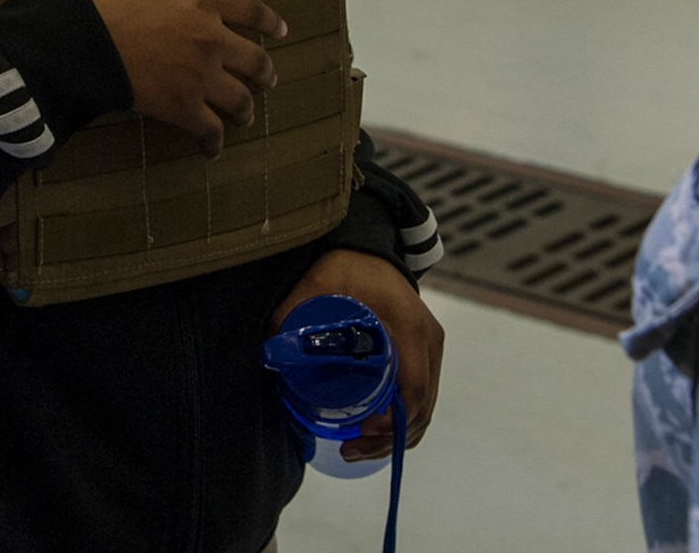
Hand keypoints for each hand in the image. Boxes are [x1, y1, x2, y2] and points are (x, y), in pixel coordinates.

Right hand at [80, 0, 282, 157]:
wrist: (79, 40)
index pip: (252, 11)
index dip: (270, 23)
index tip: (281, 32)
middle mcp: (212, 38)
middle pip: (255, 61)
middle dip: (264, 73)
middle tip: (267, 81)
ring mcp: (201, 75)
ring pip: (240, 98)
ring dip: (246, 109)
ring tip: (245, 116)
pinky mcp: (182, 106)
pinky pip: (210, 130)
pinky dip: (215, 142)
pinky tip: (213, 149)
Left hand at [272, 248, 444, 462]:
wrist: (369, 249)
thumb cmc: (347, 266)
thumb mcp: (318, 284)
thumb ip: (291, 313)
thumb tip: (269, 354)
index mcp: (410, 327)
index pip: (414, 388)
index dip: (391, 421)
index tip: (359, 432)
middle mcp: (428, 341)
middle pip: (421, 406)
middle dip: (388, 439)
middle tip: (349, 449)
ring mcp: (429, 348)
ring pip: (424, 407)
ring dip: (394, 436)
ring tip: (355, 448)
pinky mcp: (424, 353)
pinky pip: (421, 397)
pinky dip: (402, 422)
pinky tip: (373, 433)